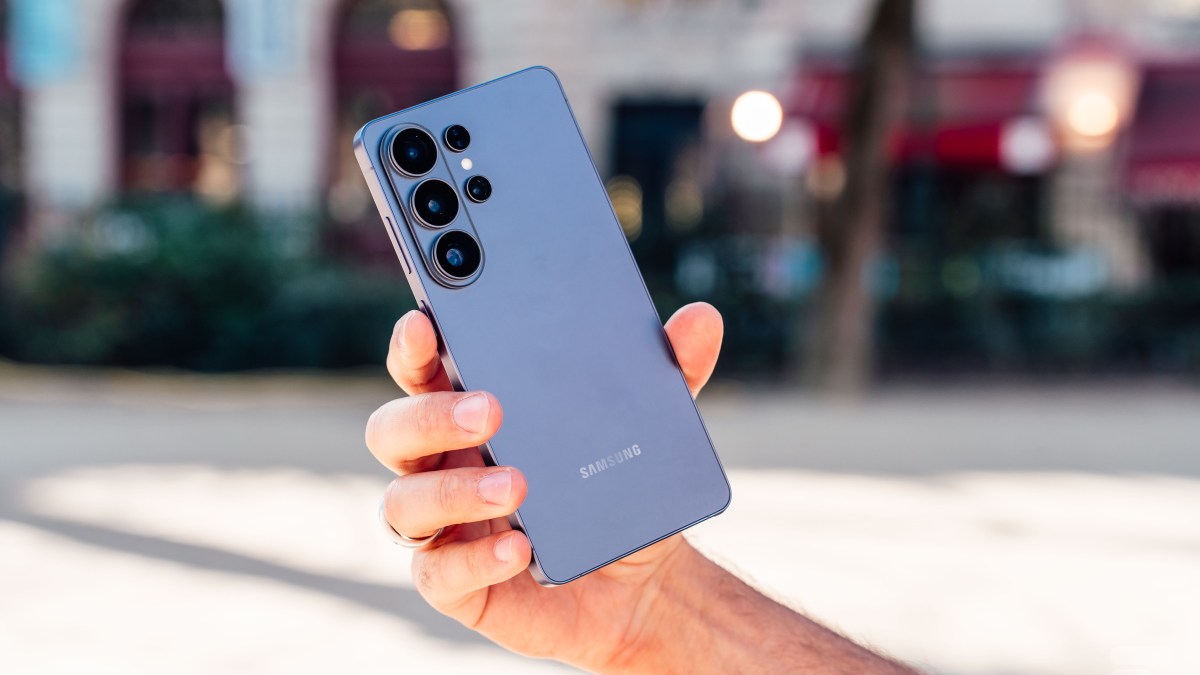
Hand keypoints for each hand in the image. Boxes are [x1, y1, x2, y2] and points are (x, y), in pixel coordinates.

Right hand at [365, 302, 723, 669]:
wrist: (641, 581)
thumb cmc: (620, 488)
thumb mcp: (652, 426)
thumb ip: (671, 371)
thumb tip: (702, 318)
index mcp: (469, 412)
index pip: (421, 369)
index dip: (412, 345)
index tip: (426, 321)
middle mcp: (442, 465)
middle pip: (392, 430)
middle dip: (430, 414)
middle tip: (490, 408)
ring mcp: (444, 527)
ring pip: (403, 503)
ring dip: (452, 490)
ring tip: (518, 485)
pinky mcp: (457, 584)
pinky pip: (438, 575)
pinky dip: (474, 558)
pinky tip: (521, 546)